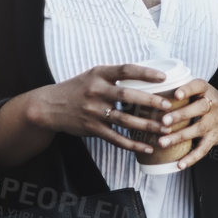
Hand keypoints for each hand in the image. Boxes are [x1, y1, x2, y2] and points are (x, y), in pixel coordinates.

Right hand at [29, 64, 174, 153]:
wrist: (49, 106)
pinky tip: (147, 147)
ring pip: (125, 120)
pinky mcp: (92, 128)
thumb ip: (114, 77)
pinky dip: (133, 144)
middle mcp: (96, 91)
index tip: (164, 77)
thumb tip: (145, 76)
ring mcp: (94, 111)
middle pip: (128, 96)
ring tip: (165, 129)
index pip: (126, 70)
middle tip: (168, 107)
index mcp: (99, 73)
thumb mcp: (92, 76)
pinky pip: (116, 138)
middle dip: (150, 102)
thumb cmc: (77, 89)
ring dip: (147, 126)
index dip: (146, 73)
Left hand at [153, 79, 217, 170]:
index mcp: (207, 90)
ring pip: (197, 130)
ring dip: (179, 137)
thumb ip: (183, 90)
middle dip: (181, 115)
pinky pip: (203, 149)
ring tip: (162, 142)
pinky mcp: (214, 138)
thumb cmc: (208, 99)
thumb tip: (152, 93)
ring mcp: (214, 123)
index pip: (198, 86)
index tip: (176, 94)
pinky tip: (179, 165)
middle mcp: (212, 105)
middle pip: (198, 109)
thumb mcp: (201, 90)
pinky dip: (191, 158)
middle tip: (164, 121)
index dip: (188, 90)